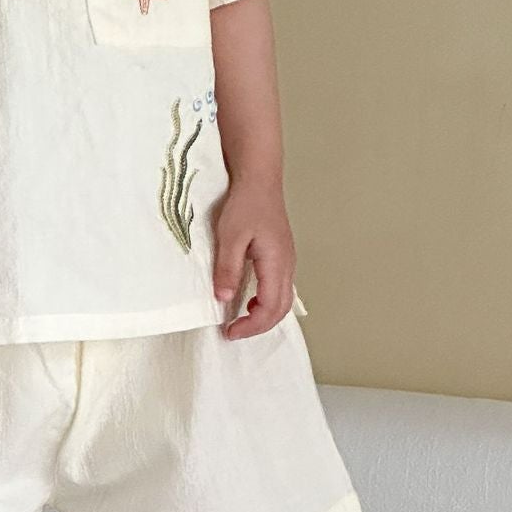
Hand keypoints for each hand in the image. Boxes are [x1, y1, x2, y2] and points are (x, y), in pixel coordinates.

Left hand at [212, 177, 295, 339]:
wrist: (260, 179)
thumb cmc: (245, 204)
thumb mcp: (230, 236)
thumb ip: (228, 269)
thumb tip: (223, 298)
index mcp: (277, 263)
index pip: (270, 307)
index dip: (251, 325)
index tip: (229, 331)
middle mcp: (287, 265)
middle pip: (281, 309)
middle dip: (258, 326)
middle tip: (233, 332)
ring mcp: (287, 260)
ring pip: (283, 299)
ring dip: (264, 315)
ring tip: (240, 320)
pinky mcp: (282, 255)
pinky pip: (280, 288)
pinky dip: (266, 302)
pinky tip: (249, 300)